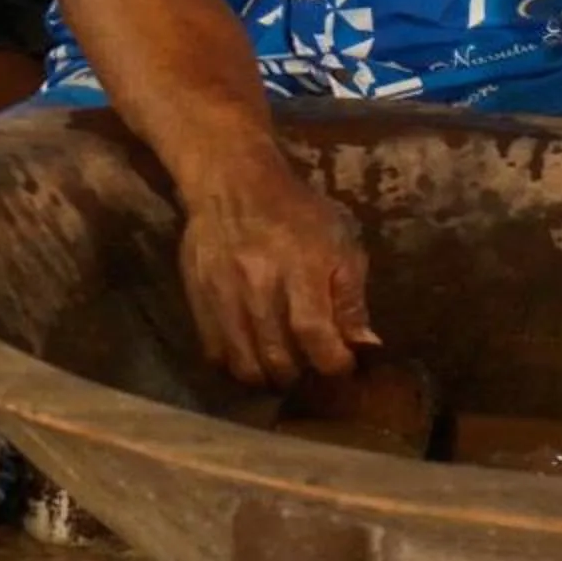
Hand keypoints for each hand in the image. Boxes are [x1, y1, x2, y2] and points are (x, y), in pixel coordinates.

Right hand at [175, 148, 372, 388]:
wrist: (232, 183)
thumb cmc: (295, 212)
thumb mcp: (338, 243)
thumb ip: (350, 297)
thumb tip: (364, 346)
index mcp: (300, 269)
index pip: (315, 336)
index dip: (333, 363)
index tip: (342, 364)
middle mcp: (258, 286)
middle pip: (278, 359)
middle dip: (302, 375)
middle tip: (310, 366)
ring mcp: (223, 295)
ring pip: (244, 364)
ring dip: (268, 377)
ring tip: (280, 368)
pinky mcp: (197, 298)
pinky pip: (214, 351)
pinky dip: (235, 364)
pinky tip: (251, 355)